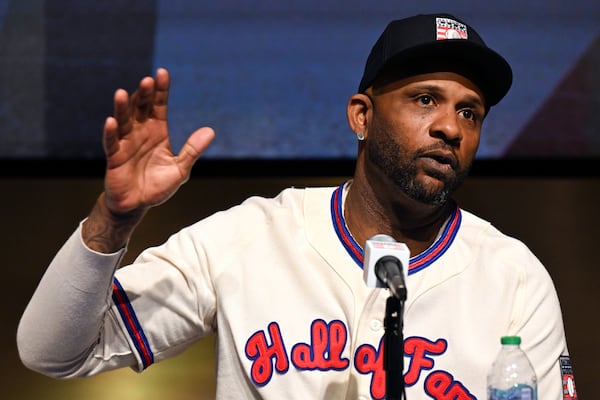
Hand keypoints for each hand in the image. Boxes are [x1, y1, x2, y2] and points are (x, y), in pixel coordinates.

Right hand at [102, 68, 214, 214]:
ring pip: (123, 121)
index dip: (160, 90)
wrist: (138, 204)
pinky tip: (110, 121)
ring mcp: (125, 143)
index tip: (162, 73)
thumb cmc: (157, 185)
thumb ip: (193, 150)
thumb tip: (210, 131)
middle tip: (147, 80)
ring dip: (122, 107)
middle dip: (143, 94)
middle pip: (140, 108)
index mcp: (157, 131)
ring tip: (121, 93)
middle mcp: (140, 132)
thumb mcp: (180, 168)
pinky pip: (111, 142)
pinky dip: (110, 132)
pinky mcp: (114, 157)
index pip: (158, 106)